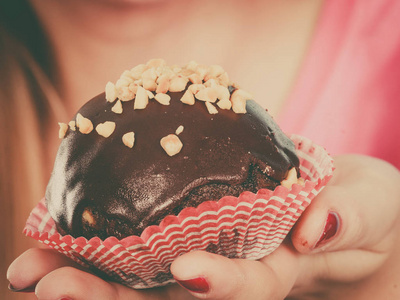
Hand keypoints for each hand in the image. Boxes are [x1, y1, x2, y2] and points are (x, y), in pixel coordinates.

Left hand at [7, 155, 399, 299]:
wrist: (342, 200)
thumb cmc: (363, 206)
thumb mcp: (370, 206)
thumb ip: (350, 215)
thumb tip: (319, 225)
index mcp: (276, 270)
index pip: (245, 289)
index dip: (220, 285)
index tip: (187, 272)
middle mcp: (232, 270)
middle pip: (171, 298)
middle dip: (112, 299)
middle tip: (50, 288)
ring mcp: (208, 253)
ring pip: (144, 277)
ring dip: (87, 276)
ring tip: (30, 270)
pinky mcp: (192, 230)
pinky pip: (143, 244)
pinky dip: (101, 244)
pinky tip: (60, 236)